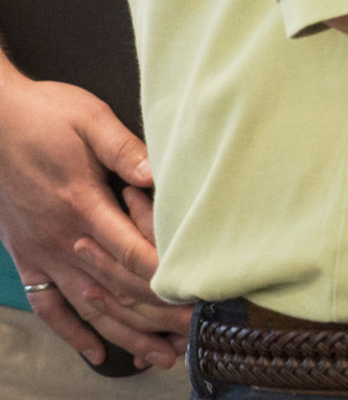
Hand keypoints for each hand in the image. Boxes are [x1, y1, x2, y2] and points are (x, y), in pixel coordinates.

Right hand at [0, 65, 188, 368]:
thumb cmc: (45, 115)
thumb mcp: (90, 119)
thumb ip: (125, 149)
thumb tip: (158, 173)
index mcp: (82, 204)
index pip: (132, 253)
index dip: (166, 278)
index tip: (197, 298)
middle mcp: (62, 238)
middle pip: (116, 288)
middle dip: (156, 316)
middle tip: (192, 337)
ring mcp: (42, 252)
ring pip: (86, 306)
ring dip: (124, 333)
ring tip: (158, 356)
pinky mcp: (27, 257)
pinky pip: (47, 305)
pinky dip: (71, 332)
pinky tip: (96, 350)